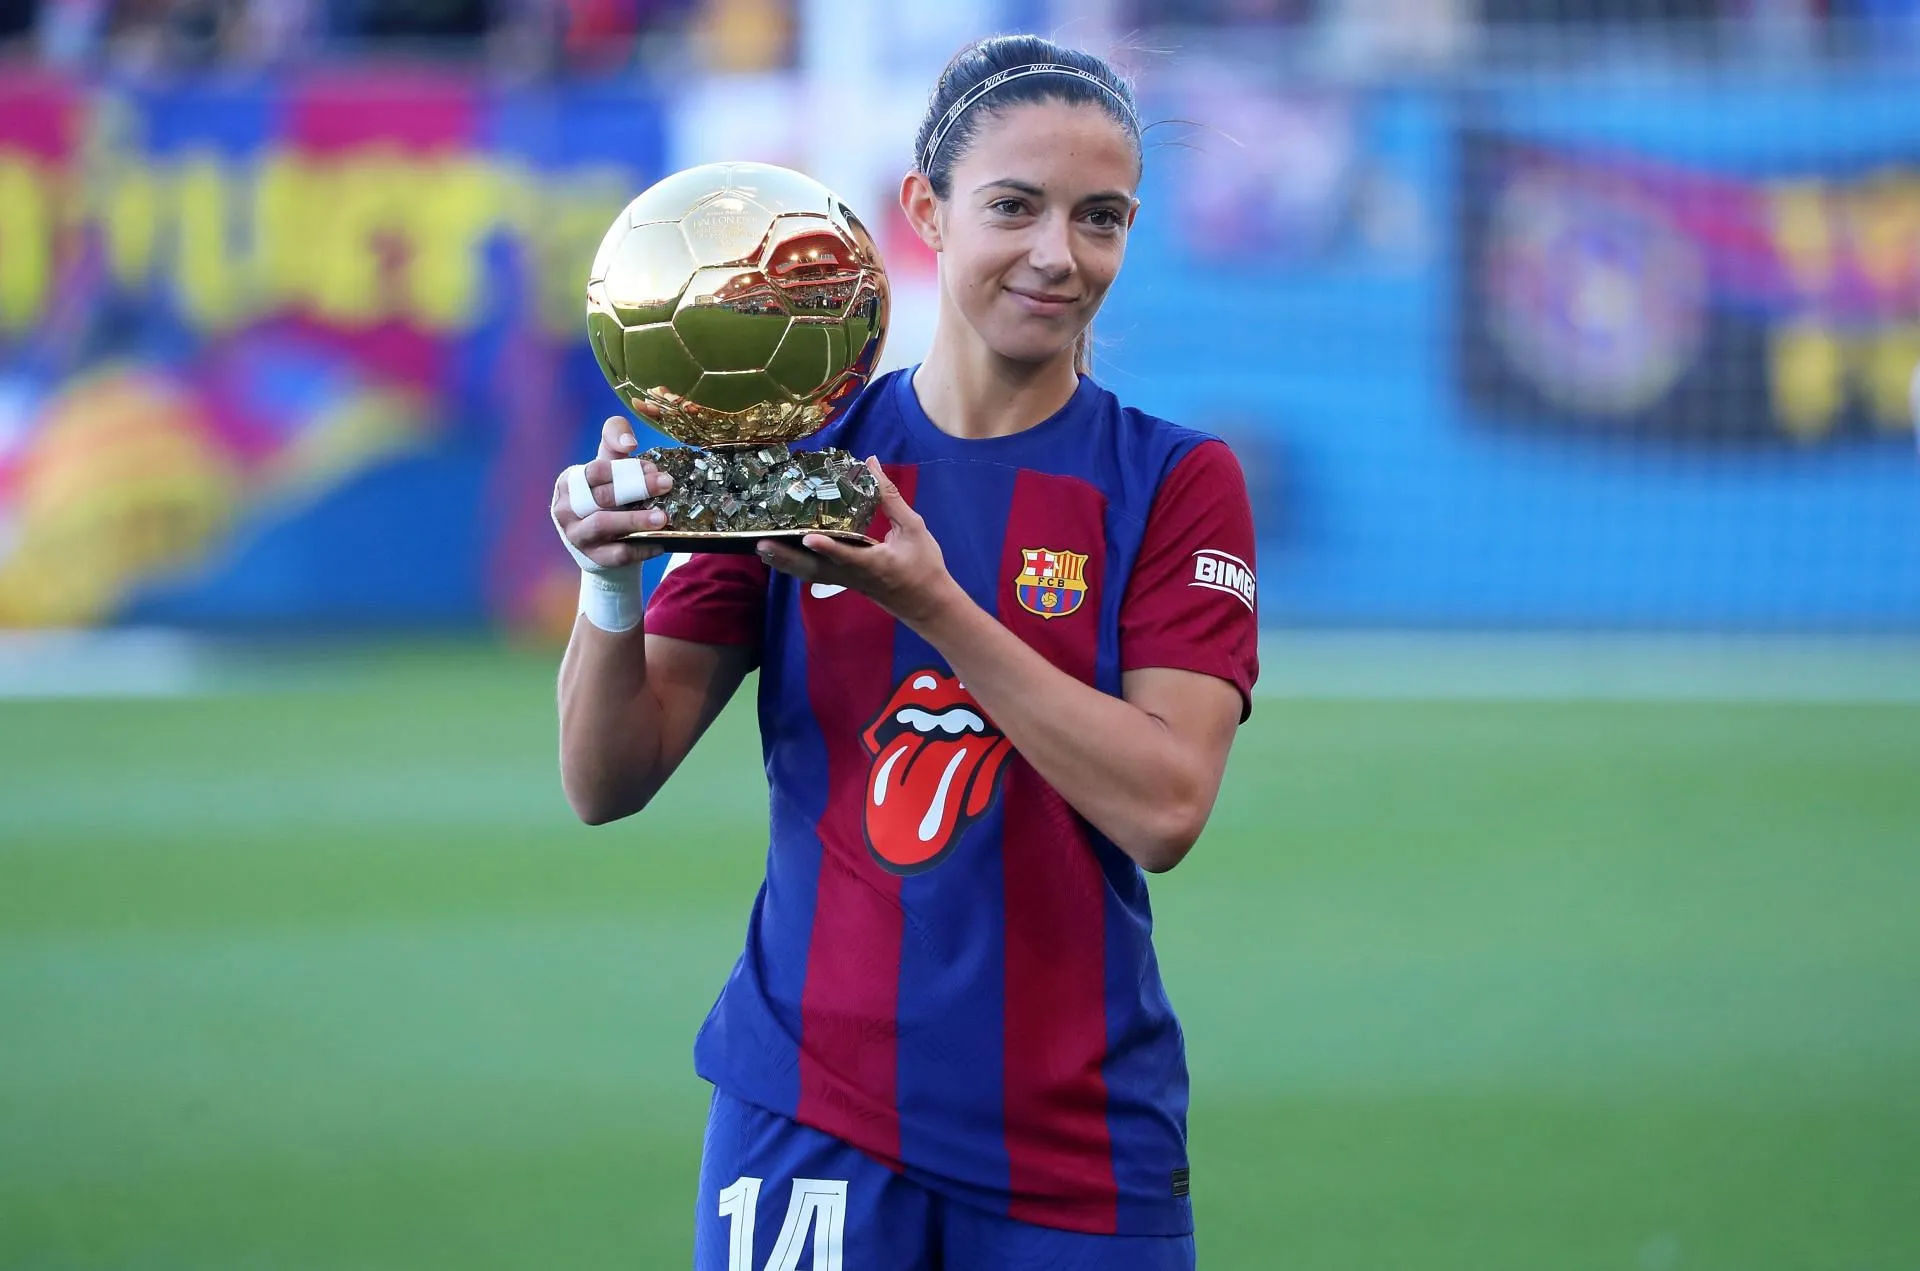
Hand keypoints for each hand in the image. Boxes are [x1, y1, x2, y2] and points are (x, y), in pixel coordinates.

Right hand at [551, 415, 675, 570]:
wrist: (603, 542)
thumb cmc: (607, 496)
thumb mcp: (608, 466)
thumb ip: (614, 442)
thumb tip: (628, 441)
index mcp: (569, 482)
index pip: (595, 471)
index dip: (625, 468)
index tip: (652, 467)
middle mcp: (567, 509)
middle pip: (601, 496)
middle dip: (637, 488)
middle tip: (666, 484)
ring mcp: (578, 535)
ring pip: (604, 524)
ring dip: (636, 520)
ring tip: (663, 517)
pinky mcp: (594, 558)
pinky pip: (618, 553)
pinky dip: (641, 548)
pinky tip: (660, 541)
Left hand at [755, 458, 964, 628]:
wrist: (927, 604)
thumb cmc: (924, 566)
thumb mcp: (913, 529)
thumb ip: (890, 498)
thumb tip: (871, 463)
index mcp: (874, 563)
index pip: (848, 555)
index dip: (828, 548)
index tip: (808, 538)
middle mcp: (854, 575)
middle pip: (816, 569)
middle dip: (788, 558)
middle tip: (762, 544)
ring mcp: (847, 581)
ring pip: (810, 574)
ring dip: (785, 563)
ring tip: (760, 548)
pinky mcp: (844, 582)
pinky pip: (815, 574)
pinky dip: (795, 566)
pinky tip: (778, 556)